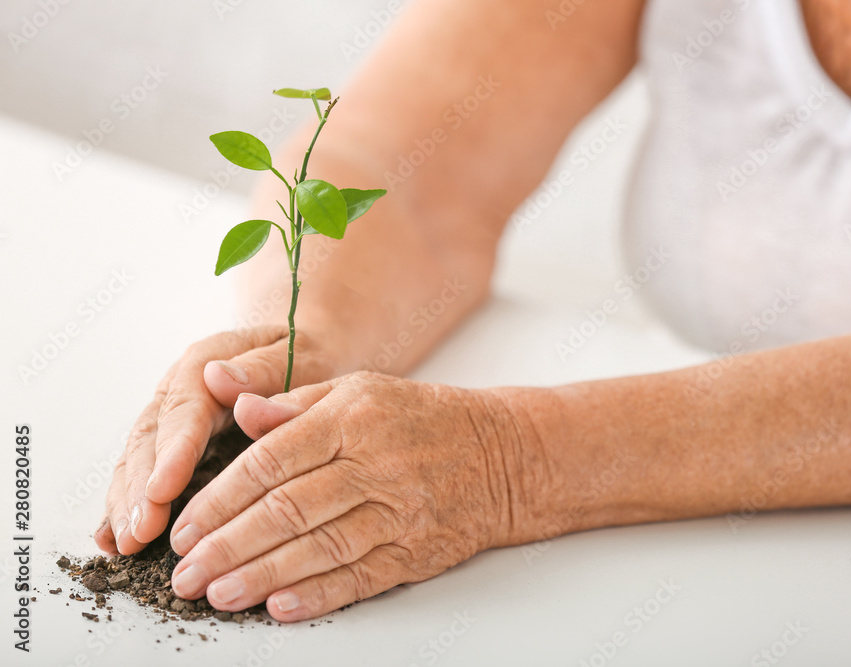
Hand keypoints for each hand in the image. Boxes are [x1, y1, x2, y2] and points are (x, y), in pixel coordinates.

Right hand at [95, 326, 340, 555]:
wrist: (301, 349)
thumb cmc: (305, 354)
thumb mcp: (298, 351)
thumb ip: (265, 366)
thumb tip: (219, 377)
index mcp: (208, 362)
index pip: (185, 409)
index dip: (172, 452)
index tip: (162, 490)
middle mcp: (180, 389)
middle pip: (151, 439)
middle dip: (142, 489)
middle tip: (140, 533)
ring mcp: (171, 417)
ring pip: (139, 460)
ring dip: (129, 503)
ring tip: (128, 545)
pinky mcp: (171, 442)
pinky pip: (143, 473)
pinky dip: (127, 505)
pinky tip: (114, 539)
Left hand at [166, 371, 537, 621]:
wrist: (502, 454)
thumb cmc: (420, 419)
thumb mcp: (358, 391)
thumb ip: (293, 404)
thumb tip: (233, 407)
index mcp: (351, 418)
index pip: (271, 460)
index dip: (220, 498)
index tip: (184, 525)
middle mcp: (374, 463)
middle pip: (288, 510)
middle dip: (228, 545)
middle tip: (185, 573)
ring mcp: (399, 510)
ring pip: (320, 548)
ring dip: (263, 576)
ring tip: (217, 595)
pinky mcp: (418, 549)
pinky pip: (363, 576)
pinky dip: (320, 595)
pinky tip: (280, 608)